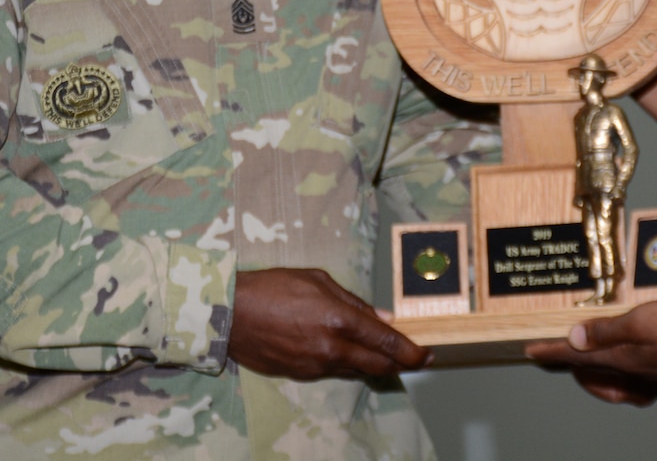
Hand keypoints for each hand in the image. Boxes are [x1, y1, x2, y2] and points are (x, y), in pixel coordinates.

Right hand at [228, 268, 430, 380]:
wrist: (229, 312)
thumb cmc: (274, 287)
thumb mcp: (319, 281)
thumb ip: (354, 302)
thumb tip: (383, 318)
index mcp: (339, 320)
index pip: (386, 342)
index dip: (411, 351)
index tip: (426, 354)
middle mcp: (331, 348)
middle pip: (377, 365)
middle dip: (400, 363)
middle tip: (414, 358)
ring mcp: (315, 366)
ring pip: (356, 371)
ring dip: (373, 364)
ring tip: (384, 354)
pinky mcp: (300, 375)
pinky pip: (332, 372)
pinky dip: (346, 364)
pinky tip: (347, 353)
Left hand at [525, 299, 656, 397]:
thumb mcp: (642, 321)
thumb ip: (607, 330)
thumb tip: (574, 339)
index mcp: (624, 362)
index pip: (578, 359)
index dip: (552, 354)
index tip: (530, 352)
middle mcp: (638, 375)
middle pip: (594, 374)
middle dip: (571, 365)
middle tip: (553, 353)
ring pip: (617, 378)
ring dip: (598, 368)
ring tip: (587, 353)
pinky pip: (640, 375)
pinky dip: (627, 366)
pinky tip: (633, 352)